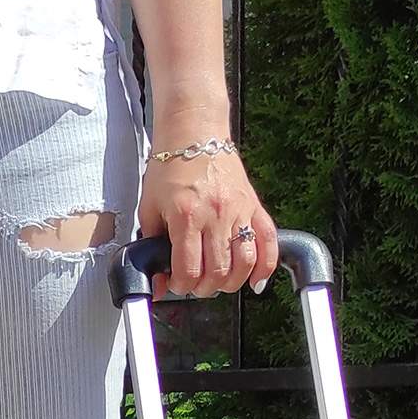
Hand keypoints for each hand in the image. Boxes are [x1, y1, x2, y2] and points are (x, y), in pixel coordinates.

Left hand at [138, 137, 279, 300]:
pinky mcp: (253, 205)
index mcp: (186, 215)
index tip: (176, 283)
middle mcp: (215, 214)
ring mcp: (238, 210)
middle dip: (204, 287)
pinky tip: (256, 280)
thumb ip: (150, 246)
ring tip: (219, 281)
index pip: (188, 270)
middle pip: (217, 272)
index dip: (181, 286)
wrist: (193, 131)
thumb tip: (157, 282)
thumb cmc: (170, 167)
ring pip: (244, 263)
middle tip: (196, 283)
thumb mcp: (149, 207)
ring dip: (231, 283)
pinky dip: (265, 267)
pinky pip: (268, 242)